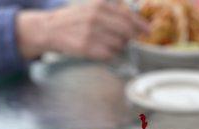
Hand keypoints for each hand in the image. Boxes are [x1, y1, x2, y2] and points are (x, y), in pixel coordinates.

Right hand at [16, 0, 148, 60]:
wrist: (51, 29)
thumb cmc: (74, 20)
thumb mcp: (92, 7)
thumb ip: (111, 11)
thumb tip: (133, 20)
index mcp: (101, 5)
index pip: (128, 16)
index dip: (140, 25)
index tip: (147, 31)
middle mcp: (97, 17)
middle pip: (126, 32)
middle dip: (129, 38)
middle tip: (127, 42)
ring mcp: (91, 33)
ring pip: (117, 44)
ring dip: (117, 47)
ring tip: (108, 45)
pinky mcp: (86, 47)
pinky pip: (108, 54)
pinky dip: (108, 54)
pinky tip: (102, 51)